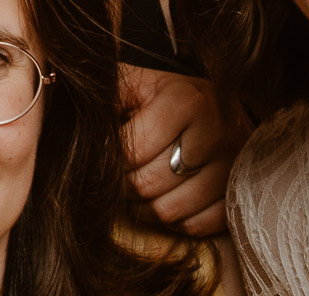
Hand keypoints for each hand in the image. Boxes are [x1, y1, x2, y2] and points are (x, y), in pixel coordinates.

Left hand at [119, 63, 241, 235]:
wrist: (226, 107)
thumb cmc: (171, 97)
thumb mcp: (140, 83)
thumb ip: (109, 92)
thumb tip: (70, 102)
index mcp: (186, 100)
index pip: (131, 150)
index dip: (112, 160)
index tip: (110, 156)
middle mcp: (214, 132)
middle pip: (148, 184)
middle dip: (124, 186)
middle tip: (120, 178)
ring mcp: (231, 167)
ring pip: (170, 210)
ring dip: (145, 208)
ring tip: (139, 190)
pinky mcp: (238, 194)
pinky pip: (196, 226)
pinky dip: (175, 221)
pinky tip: (166, 200)